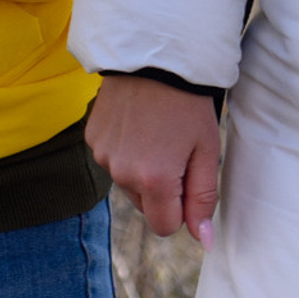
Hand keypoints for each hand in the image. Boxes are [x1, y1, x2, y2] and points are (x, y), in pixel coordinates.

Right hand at [86, 74, 221, 245]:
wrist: (153, 56)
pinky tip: (137, 124)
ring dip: (142, 169)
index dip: (181, 210)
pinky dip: (125, 150)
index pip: (164, 227)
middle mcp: (122, 174)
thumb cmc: (188, 104)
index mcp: (154, 180)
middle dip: (162, 188)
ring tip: (156, 132)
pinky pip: (112, 160)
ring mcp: (103, 156)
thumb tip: (203, 241)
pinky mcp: (92, 139)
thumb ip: (203, 199)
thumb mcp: (207, 150)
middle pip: (146, 205)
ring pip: (128, 183)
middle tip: (175, 149)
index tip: (189, 180)